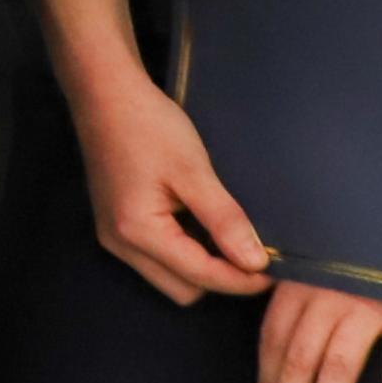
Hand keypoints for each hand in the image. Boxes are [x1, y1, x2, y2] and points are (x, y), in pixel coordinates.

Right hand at [61, 67, 272, 304]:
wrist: (105, 93)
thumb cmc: (148, 125)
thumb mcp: (194, 170)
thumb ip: (224, 220)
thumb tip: (255, 262)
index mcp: (138, 232)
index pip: (201, 276)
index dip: (242, 280)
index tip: (276, 271)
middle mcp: (121, 245)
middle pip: (183, 289)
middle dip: (220, 279)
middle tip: (253, 253)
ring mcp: (114, 237)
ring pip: (168, 277)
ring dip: (201, 267)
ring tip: (230, 239)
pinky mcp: (115, 225)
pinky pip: (156, 258)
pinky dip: (184, 252)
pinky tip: (202, 227)